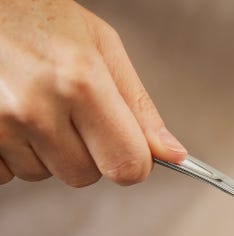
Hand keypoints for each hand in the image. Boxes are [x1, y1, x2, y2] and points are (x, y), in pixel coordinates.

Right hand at [0, 0, 185, 186]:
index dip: (132, 162)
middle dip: (85, 153)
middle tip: (69, 111)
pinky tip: (9, 115)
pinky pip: (4, 173)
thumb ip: (138, 105)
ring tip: (34, 103)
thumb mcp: (100, 45)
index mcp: (80, 82)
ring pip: (41, 174)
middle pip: (84, 175)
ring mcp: (0, 124)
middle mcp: (37, 107)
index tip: (127, 148)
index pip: (126, 165)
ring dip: (44, 151)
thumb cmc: (35, 12)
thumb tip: (171, 153)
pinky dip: (10, 152)